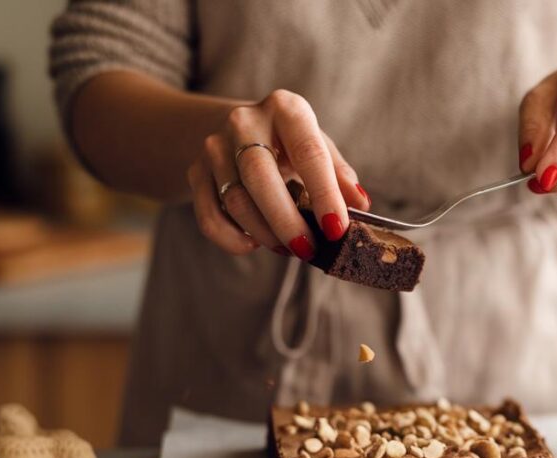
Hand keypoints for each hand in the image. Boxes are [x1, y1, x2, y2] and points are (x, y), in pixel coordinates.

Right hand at [186, 89, 369, 258]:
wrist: (232, 130)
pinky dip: (232, 238)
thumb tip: (360, 205)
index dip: (324, 194)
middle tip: (308, 250)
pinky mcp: (196, 171)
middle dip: (286, 220)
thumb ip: (339, 174)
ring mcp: (214, 146)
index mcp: (285, 108)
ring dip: (264, 233)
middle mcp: (244, 121)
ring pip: (235, 200)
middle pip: (260, 176)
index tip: (337, 229)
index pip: (309, 152)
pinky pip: (209, 215)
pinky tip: (254, 243)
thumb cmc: (287, 143)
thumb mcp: (317, 146)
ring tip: (289, 249)